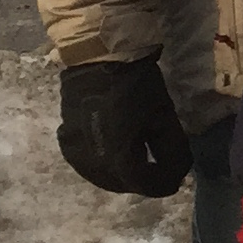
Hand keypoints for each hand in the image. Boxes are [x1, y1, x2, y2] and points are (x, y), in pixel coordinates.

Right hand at [55, 58, 190, 198]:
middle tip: (159, 174)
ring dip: (122, 177)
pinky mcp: (65, 141)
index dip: (162, 185)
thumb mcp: (163, 116)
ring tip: (139, 167)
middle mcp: (92, 161)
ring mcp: (74, 152)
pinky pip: (86, 163)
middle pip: (122, 184)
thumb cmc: (136, 84)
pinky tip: (114, 157)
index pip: (144, 184)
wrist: (97, 57)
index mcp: (118, 157)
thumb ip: (172, 150)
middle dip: (143, 182)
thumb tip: (177, 174)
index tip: (176, 181)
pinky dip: (103, 166)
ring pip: (101, 177)